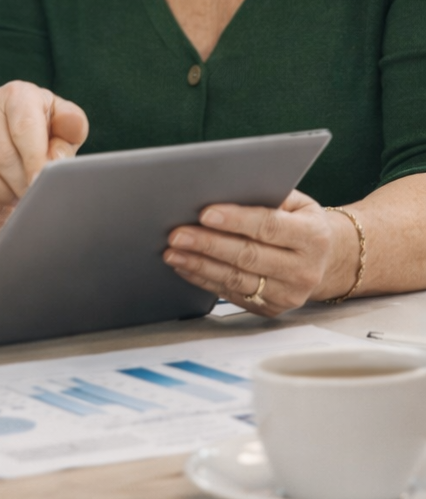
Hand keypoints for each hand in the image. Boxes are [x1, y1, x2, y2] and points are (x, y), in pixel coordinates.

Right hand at [0, 82, 88, 201]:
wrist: (1, 124)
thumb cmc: (40, 127)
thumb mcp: (61, 123)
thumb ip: (71, 131)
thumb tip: (58, 159)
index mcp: (18, 94)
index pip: (25, 129)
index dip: (35, 161)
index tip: (40, 184)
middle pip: (1, 154)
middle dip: (19, 183)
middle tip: (31, 196)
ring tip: (13, 196)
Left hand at [162, 189, 361, 316]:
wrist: (326, 259)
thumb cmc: (300, 222)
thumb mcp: (296, 202)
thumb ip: (266, 196)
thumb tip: (221, 190)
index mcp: (313, 236)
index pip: (269, 227)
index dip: (236, 220)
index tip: (205, 213)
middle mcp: (304, 270)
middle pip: (248, 256)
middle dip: (208, 244)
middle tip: (177, 234)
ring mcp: (288, 294)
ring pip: (237, 279)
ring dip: (199, 265)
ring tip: (173, 252)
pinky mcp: (271, 309)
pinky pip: (232, 294)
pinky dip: (204, 279)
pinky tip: (185, 267)